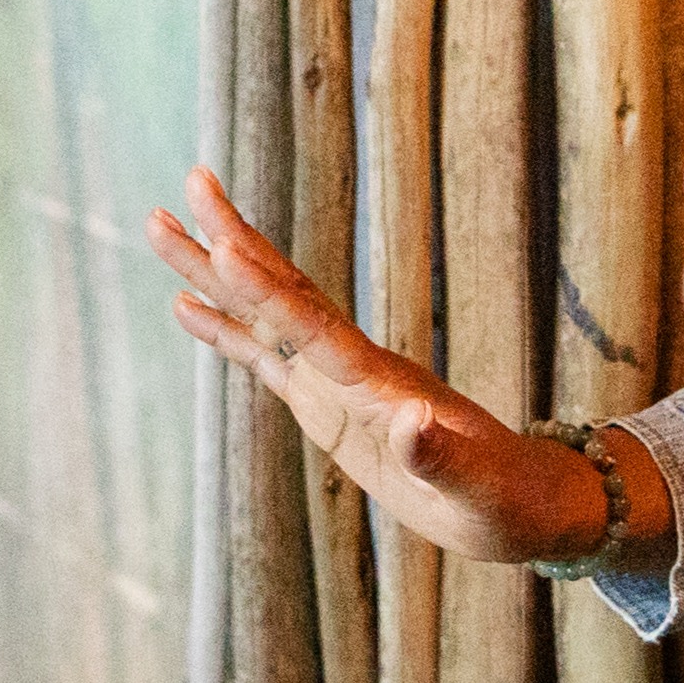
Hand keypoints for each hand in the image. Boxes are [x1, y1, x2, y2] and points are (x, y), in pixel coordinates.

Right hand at [147, 169, 647, 569]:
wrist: (523, 501)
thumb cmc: (505, 498)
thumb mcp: (479, 488)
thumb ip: (442, 455)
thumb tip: (413, 423)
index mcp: (381, 385)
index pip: (315, 329)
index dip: (269, 293)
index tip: (226, 245)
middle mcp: (352, 368)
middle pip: (282, 292)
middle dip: (233, 240)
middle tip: (191, 181)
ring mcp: (337, 382)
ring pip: (265, 313)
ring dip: (215, 270)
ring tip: (161, 224)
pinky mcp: (327, 404)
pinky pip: (266, 356)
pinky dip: (225, 328)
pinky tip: (184, 305)